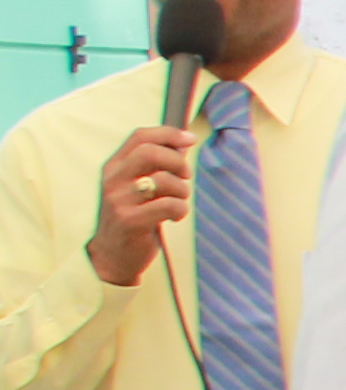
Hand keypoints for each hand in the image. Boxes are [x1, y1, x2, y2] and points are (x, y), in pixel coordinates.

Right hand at [85, 125, 195, 286]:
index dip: (168, 134)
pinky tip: (175, 217)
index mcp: (114, 167)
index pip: (140, 137)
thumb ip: (155, 166)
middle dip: (177, 161)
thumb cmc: (133, 216)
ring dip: (182, 190)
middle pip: (150, 152)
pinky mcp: (131, 221)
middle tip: (185, 175)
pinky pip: (169, 205)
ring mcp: (120, 200)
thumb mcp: (137, 187)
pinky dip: (180, 209)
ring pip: (163, 180)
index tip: (189, 139)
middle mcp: (113, 180)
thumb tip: (183, 143)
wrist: (112, 255)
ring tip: (179, 201)